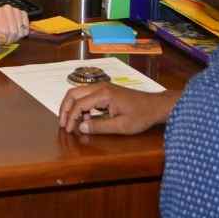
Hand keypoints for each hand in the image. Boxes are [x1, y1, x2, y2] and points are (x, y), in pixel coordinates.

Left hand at [0, 5, 28, 44]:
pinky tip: (17, 31)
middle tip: (5, 37)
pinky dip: (23, 32)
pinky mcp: (24, 14)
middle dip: (9, 38)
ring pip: (20, 31)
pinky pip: (26, 28)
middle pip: (13, 31)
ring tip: (10, 34)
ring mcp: (17, 10)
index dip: (3, 38)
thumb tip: (3, 38)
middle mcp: (8, 8)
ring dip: (16, 36)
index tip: (1, 37)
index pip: (4, 31)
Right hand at [58, 83, 178, 134]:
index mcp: (103, 94)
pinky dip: (81, 104)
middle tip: (63, 123)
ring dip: (72, 106)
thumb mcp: (121, 126)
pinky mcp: (106, 90)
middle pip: (73, 93)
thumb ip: (99, 126)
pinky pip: (87, 94)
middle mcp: (101, 87)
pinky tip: (86, 118)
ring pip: (78, 92)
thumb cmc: (141, 115)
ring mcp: (103, 87)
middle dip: (65, 108)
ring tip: (72, 122)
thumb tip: (81, 127)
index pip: (79, 104)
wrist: (156, 106)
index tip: (68, 130)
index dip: (71, 118)